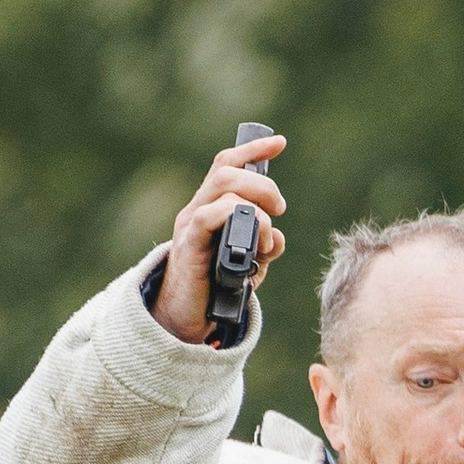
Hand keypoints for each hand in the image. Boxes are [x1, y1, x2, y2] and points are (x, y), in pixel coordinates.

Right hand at [151, 133, 287, 346]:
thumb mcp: (249, 264)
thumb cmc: (215, 289)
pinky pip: (208, 217)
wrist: (184, 320)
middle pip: (227, 170)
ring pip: (222, 188)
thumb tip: (278, 237)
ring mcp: (190, 226)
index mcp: (211, 208)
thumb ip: (264, 247)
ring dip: (256, 205)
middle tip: (279, 209)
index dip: (253, 150)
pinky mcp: (188, 246)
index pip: (227, 165)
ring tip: (268, 236)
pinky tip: (254, 244)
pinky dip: (235, 220)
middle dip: (262, 183)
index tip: (280, 143)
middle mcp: (197, 210)